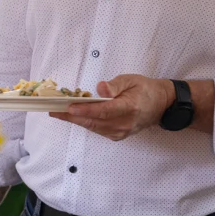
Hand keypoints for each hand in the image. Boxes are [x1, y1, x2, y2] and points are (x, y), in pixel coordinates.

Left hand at [51, 75, 174, 140]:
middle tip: (54, 111)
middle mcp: (125, 123)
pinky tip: (74, 117)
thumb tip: (100, 88)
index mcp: (130, 107)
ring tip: (58, 113)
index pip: (105, 110)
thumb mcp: (131, 79)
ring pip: (93, 127)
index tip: (70, 107)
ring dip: (76, 120)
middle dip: (72, 117)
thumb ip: (115, 85)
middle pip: (94, 121)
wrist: (160, 105)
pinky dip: (86, 123)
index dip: (86, 110)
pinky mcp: (118, 136)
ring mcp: (121, 132)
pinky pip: (98, 130)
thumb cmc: (144, 89)